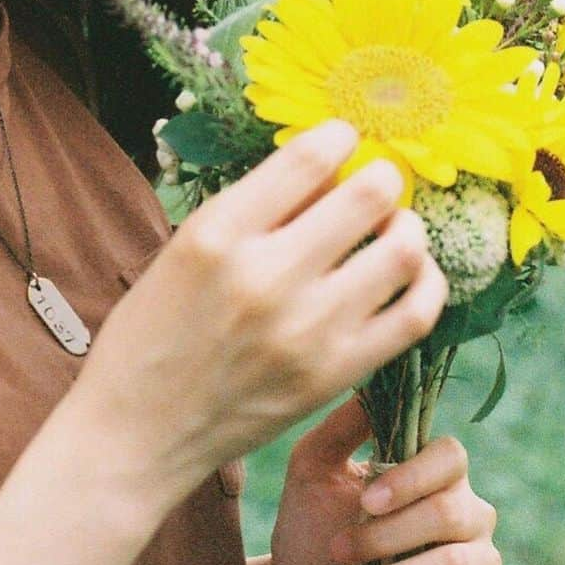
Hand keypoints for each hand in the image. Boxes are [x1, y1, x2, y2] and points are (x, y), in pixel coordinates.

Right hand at [69, 121, 448, 505]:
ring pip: (402, 250)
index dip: (340, 134)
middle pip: (369, 195)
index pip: (310, 157)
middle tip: (372, 182)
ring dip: (404, 225)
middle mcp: (268, 277)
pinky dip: (425, 282)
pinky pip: (414, 316)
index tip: (343, 137)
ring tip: (390, 227)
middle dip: (380, 175)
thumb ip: (257, 205)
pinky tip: (409, 271)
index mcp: (219, 234)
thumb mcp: (186, 245)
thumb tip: (331, 165)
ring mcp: (308, 332)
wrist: (138, 430)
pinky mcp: (335, 376)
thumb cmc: (154, 328)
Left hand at [268, 399, 500, 564]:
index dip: (412, 478)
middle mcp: (467, 511)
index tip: (367, 501)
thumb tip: (372, 384)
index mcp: (433, 471)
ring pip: (452, 563)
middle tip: (339, 550)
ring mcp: (479, 560)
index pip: (449, 456)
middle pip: (447, 511)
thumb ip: (343, 426)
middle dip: (386, 536)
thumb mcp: (314, 470)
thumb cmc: (312, 528)